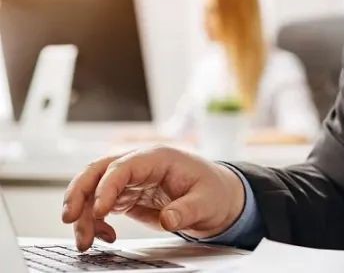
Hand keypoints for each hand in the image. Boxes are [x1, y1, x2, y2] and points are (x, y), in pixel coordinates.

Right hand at [61, 145, 246, 250]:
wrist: (218, 197)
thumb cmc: (213, 192)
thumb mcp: (206, 202)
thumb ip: (186, 210)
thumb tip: (169, 219)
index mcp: (158, 157)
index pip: (123, 167)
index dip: (106, 188)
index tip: (98, 211)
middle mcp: (140, 164)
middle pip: (98, 170)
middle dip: (78, 193)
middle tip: (69, 219)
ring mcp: (131, 179)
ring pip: (93, 189)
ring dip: (83, 214)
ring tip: (86, 241)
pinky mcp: (127, 195)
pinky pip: (101, 205)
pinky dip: (95, 221)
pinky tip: (104, 236)